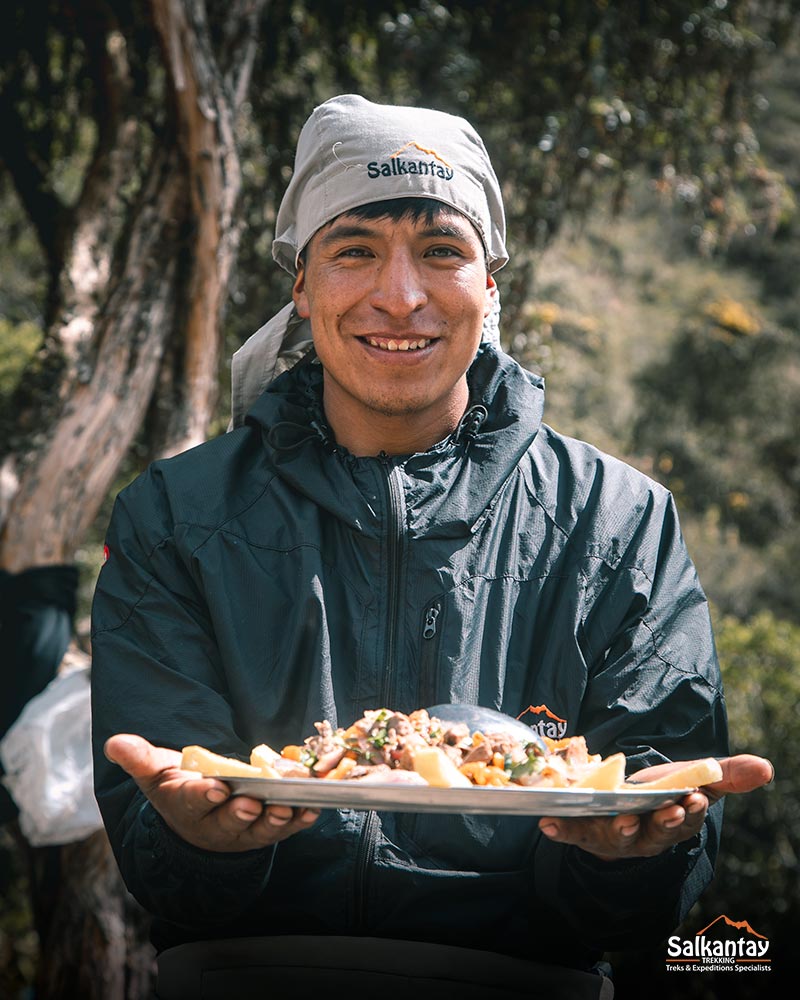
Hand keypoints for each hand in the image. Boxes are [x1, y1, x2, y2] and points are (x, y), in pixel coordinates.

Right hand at [105, 733, 319, 852]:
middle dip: (240, 813)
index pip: (194, 802)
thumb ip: (138, 758)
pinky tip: (311, 810)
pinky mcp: (267, 831)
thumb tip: (114, 743)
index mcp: (187, 806)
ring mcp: (243, 831)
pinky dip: (299, 822)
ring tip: (286, 808)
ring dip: (274, 820)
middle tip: (252, 804)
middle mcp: (215, 825)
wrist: (197, 819)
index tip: (215, 788)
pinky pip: (285, 830)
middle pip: (229, 821)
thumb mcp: (155, 772)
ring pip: (260, 830)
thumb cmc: (176, 787)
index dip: (204, 796)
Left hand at [537, 754, 773, 861]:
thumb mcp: (693, 779)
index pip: (687, 820)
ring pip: (616, 836)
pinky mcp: (584, 829)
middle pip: (655, 833)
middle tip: (670, 811)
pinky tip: (549, 823)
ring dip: (619, 829)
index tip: (695, 799)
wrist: (622, 806)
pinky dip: (561, 829)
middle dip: (662, 823)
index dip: (692, 811)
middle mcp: (644, 835)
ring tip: (622, 820)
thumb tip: (766, 767)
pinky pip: (572, 831)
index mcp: (672, 823)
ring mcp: (613, 834)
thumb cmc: (662, 792)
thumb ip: (726, 774)